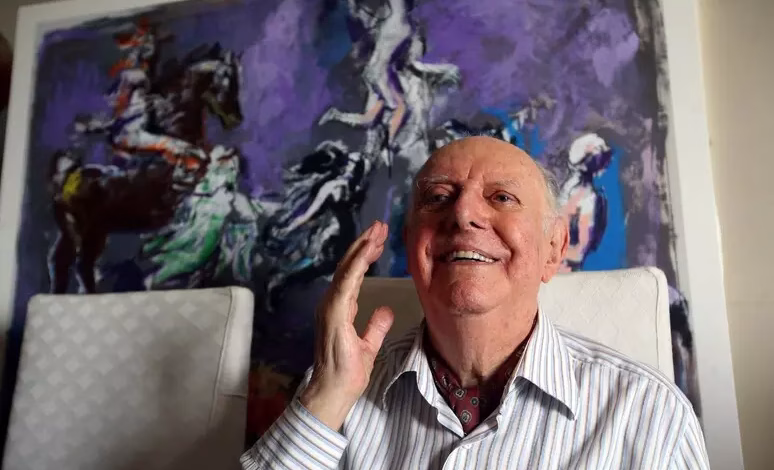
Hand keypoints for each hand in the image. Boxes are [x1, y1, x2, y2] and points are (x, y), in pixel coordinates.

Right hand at [299, 221, 393, 429]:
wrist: (334, 391)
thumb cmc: (347, 373)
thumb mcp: (369, 345)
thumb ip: (375, 326)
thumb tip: (386, 310)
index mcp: (340, 308)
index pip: (353, 275)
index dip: (365, 255)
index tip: (379, 239)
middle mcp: (332, 303)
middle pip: (348, 266)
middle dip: (364, 244)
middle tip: (379, 226)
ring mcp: (330, 307)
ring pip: (346, 269)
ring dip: (361, 248)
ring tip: (376, 231)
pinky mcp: (334, 314)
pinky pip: (346, 284)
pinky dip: (356, 265)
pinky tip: (367, 252)